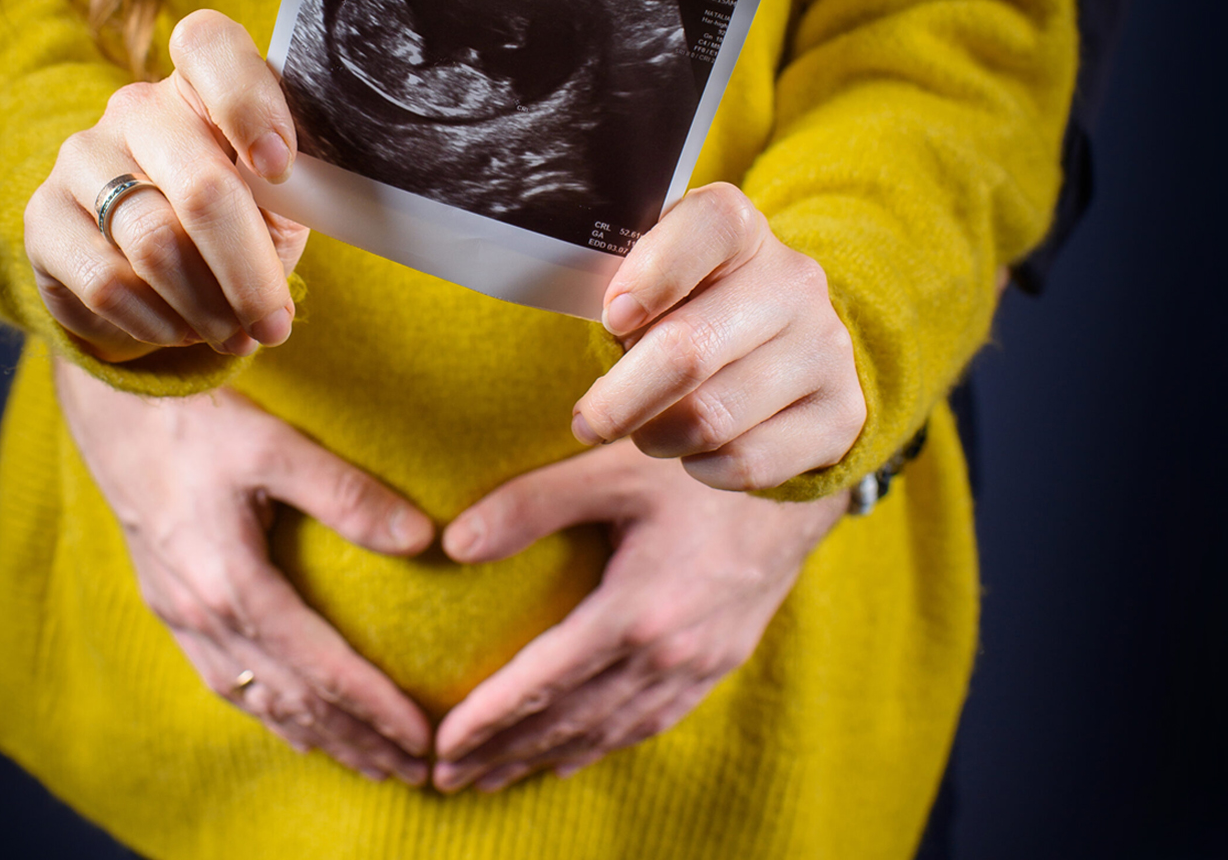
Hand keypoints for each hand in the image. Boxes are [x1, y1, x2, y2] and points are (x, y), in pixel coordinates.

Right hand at [25, 10, 306, 362]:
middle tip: (274, 324)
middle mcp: (136, 109)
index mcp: (200, 85)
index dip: (248, 103)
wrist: (148, 282)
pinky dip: (159, 322)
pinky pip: (109, 282)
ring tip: (236, 335)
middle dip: (248, 271)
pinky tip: (181, 330)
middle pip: (201, 185)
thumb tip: (313, 201)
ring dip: (208, 307)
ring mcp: (82, 159)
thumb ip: (294, 192)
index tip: (280, 168)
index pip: (209, 46)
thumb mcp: (276, 205)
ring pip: (156, 244)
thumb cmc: (233, 226)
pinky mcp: (44, 219)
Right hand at [53, 357, 435, 783]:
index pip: (320, 669)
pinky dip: (267, 710)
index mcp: (230, 583)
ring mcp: (178, 611)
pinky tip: (290, 719)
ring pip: (255, 699)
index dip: (375, 710)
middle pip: (291, 701)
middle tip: (413, 772)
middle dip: (354, 741)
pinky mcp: (167, 599)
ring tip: (366, 761)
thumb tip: (424, 540)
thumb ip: (347, 495)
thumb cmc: (194, 415)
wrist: (110, 399)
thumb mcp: (272, 445)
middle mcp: (200, 613)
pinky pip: (223, 678)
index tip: (423, 739)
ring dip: (314, 736)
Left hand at [431, 440, 845, 791]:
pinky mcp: (721, 659)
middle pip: (570, 720)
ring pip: (609, 730)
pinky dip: (604, 744)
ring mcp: (701, 663)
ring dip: (546, 757)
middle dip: (504, 752)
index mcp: (639, 611)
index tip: (441, 746)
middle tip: (445, 778)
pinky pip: (652, 721)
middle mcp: (671, 652)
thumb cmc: (699, 465)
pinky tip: (571, 756)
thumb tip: (452, 542)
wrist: (801, 480)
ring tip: (493, 777)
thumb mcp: (612, 471)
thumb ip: (530, 505)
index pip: (544, 683)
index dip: (489, 719)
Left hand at [572, 182, 866, 490]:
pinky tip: (695, 451)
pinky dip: (703, 467)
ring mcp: (825, 348)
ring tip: (645, 430)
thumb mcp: (657, 280)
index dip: (651, 274)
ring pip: (713, 418)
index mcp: (739, 230)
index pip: (707, 226)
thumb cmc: (693, 310)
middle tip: (588, 422)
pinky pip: (748, 462)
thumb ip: (619, 288)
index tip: (611, 317)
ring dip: (657, 436)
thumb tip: (580, 312)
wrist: (793, 349)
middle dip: (620, 400)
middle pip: (689, 350)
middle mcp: (792, 281)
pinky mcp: (841, 414)